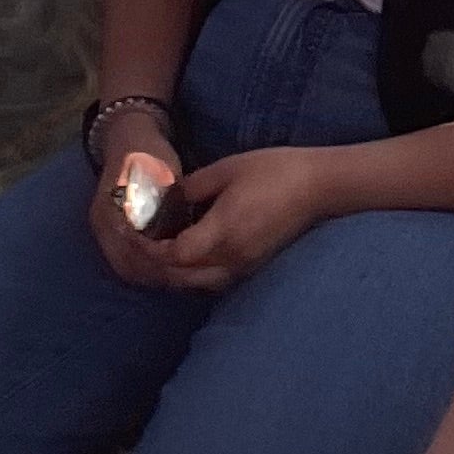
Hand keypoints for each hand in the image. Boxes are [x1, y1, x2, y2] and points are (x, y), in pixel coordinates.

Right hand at [87, 117, 195, 289]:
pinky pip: (125, 264)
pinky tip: (169, 272)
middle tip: (189, 276)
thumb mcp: (162, 174)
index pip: (132, 248)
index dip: (158, 259)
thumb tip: (186, 234)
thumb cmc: (150, 155)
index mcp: (111, 208)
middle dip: (158, 274)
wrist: (129, 139)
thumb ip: (168, 203)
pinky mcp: (110, 237)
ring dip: (152, 276)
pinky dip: (146, 272)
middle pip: (127, 265)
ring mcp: (103, 233)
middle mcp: (101, 225)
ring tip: (183, 277)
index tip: (184, 262)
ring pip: (126, 269)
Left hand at [155, 144, 341, 291]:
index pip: (174, 256)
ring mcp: (244, 267)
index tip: (133, 235)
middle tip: (138, 247)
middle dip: (155, 266)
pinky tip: (187, 257)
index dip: (149, 249)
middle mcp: (231, 258)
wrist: (320, 187)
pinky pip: (214, 280)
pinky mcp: (253, 267)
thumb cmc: (275, 171)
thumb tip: (167, 199)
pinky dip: (193, 274)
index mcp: (222, 232)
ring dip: (173, 274)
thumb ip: (192, 186)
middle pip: (181, 278)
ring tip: (157, 254)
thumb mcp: (227, 168)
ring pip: (197, 284)